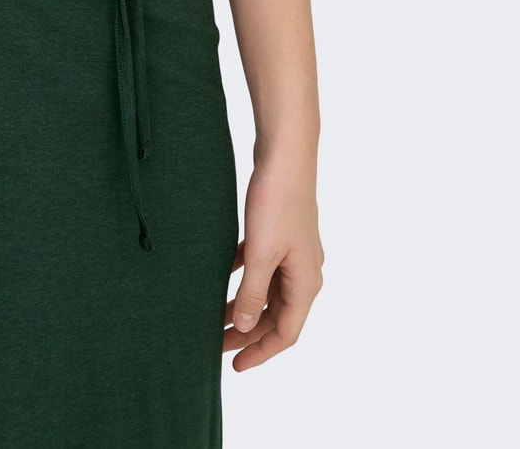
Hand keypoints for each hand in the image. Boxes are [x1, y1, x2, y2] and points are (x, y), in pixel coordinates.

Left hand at [224, 153, 323, 370]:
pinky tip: (218, 275)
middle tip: (215, 343)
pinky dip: (242, 275)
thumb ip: (254, 294)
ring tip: (214, 315)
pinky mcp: (280, 233)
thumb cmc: (277, 202)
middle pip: (276, 315)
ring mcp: (293, 252)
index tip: (234, 366)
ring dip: (243, 304)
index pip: (286, 333)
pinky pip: (260, 265)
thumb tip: (247, 327)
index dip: (261, 353)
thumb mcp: (262, 254)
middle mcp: (304, 271)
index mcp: (305, 282)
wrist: (285, 154)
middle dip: (248, 332)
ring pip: (267, 290)